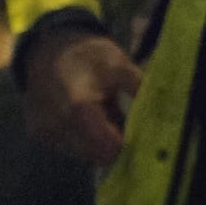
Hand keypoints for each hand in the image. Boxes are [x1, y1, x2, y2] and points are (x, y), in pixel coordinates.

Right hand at [25, 29, 142, 166]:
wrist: (48, 49)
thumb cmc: (86, 54)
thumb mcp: (119, 66)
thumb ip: (139, 91)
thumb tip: (164, 112)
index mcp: (79, 108)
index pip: (108, 148)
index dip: (126, 145)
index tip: (139, 134)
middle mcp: (58, 128)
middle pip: (96, 155)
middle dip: (113, 144)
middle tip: (123, 121)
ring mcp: (47, 135)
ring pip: (83, 154)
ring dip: (98, 142)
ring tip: (103, 114)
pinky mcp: (41, 138)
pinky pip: (69, 148)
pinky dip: (82, 139)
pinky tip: (86, 118)